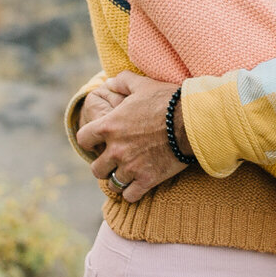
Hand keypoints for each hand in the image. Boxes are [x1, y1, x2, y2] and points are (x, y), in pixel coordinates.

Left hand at [78, 71, 193, 200]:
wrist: (192, 121)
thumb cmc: (167, 101)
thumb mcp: (143, 84)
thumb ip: (123, 81)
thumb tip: (110, 82)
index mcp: (109, 126)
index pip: (83, 139)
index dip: (89, 140)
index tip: (98, 141)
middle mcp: (115, 149)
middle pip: (96, 169)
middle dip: (103, 165)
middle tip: (114, 161)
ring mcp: (131, 167)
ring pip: (113, 184)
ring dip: (118, 179)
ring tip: (127, 174)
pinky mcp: (147, 179)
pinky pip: (130, 196)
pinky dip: (132, 192)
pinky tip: (138, 185)